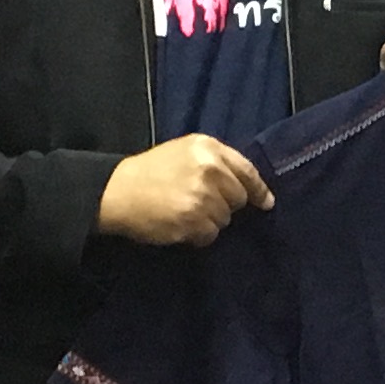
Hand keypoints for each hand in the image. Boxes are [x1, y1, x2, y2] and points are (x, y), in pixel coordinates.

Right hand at [97, 133, 271, 245]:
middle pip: (239, 198)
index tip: (267, 203)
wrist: (117, 191)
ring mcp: (202, 196)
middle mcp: (210, 169)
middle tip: (199, 203)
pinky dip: (198, 235)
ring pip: (225, 219)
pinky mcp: (193, 220)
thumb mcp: (184, 152)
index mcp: (209, 148)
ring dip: (209, 221)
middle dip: (225, 205)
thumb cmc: (150, 172)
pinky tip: (180, 225)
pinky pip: (210, 235)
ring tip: (184, 212)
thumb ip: (216, 162)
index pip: (247, 171)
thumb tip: (248, 187)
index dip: (259, 190)